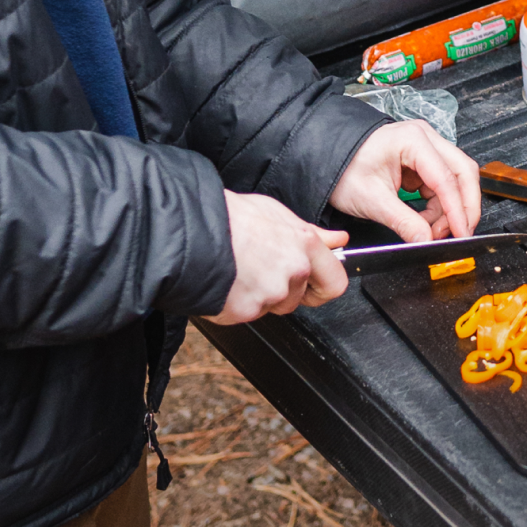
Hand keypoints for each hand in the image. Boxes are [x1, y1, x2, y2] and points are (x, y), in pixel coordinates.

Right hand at [213, 191, 348, 325]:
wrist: (189, 230)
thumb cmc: (228, 217)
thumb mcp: (274, 212)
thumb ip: (311, 231)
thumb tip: (337, 240)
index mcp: (304, 245)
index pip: (335, 282)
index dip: (324, 287)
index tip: (316, 286)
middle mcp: (292, 271)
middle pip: (298, 298)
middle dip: (284, 292)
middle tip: (262, 271)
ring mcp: (270, 294)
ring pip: (272, 307)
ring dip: (259, 296)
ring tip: (240, 271)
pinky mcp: (246, 312)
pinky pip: (248, 314)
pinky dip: (237, 303)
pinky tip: (228, 281)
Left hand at [328, 118, 481, 242]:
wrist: (325, 158)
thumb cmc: (342, 168)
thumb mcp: (372, 200)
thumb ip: (404, 222)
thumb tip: (427, 240)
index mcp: (413, 140)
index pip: (446, 179)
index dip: (457, 210)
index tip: (462, 233)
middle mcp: (424, 138)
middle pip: (462, 173)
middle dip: (464, 207)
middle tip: (460, 234)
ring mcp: (425, 148)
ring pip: (456, 179)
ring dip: (450, 209)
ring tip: (432, 231)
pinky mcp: (422, 161)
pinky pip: (443, 184)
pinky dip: (440, 206)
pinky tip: (427, 221)